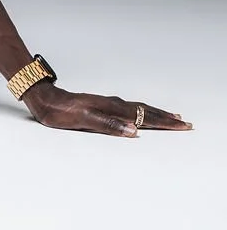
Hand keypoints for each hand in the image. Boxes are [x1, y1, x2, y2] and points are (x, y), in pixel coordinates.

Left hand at [22, 82, 191, 136]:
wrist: (44, 99)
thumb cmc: (60, 112)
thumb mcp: (83, 120)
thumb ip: (109, 125)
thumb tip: (134, 130)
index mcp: (112, 108)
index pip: (144, 116)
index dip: (164, 122)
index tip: (182, 126)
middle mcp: (113, 104)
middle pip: (145, 111)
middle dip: (166, 118)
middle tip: (185, 123)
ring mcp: (108, 103)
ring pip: (138, 108)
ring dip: (156, 113)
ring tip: (170, 116)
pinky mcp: (101, 105)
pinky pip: (128, 108)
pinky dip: (141, 111)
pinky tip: (140, 113)